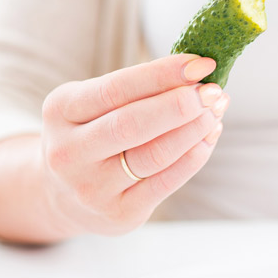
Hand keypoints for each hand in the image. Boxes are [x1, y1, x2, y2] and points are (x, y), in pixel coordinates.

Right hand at [40, 54, 228, 235]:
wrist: (63, 196)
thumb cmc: (94, 134)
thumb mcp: (96, 105)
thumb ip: (137, 90)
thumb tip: (197, 74)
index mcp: (61, 111)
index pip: (116, 89)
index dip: (162, 74)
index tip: (201, 64)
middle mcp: (69, 152)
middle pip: (133, 124)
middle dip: (181, 105)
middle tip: (214, 92)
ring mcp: (92, 187)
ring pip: (155, 154)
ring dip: (195, 129)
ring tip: (216, 111)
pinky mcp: (120, 213)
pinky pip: (168, 181)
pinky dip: (195, 155)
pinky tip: (210, 137)